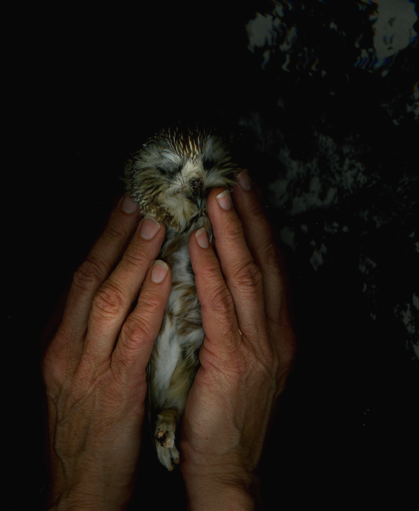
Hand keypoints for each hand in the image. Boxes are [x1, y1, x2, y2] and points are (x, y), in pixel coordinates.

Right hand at [42, 196, 170, 510]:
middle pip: (88, 277)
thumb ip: (89, 336)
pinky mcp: (112, 389)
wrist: (79, 487)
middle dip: (112, 236)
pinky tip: (162, 274)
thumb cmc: (85, 429)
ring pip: (106, 297)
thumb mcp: (75, 376)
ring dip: (131, 257)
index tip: (121, 211)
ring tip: (154, 224)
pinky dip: (146, 301)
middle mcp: (65, 347)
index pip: (78, 279)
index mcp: (57, 342)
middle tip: (136, 201)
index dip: (100, 242)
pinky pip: (131, 336)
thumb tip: (115, 295)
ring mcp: (85, 367)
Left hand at [181, 171, 295, 509]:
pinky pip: (219, 306)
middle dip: (250, 216)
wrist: (230, 466)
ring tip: (215, 196)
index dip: (260, 226)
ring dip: (230, 232)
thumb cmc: (232, 412)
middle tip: (234, 178)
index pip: (273, 266)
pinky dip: (208, 270)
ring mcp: (258, 346)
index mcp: (280, 330)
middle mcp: (276, 332)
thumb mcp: (249, 361)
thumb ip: (243, 321)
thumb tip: (221, 277)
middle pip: (265, 261)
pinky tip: (195, 243)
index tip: (247, 192)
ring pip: (246, 275)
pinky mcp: (232, 361)